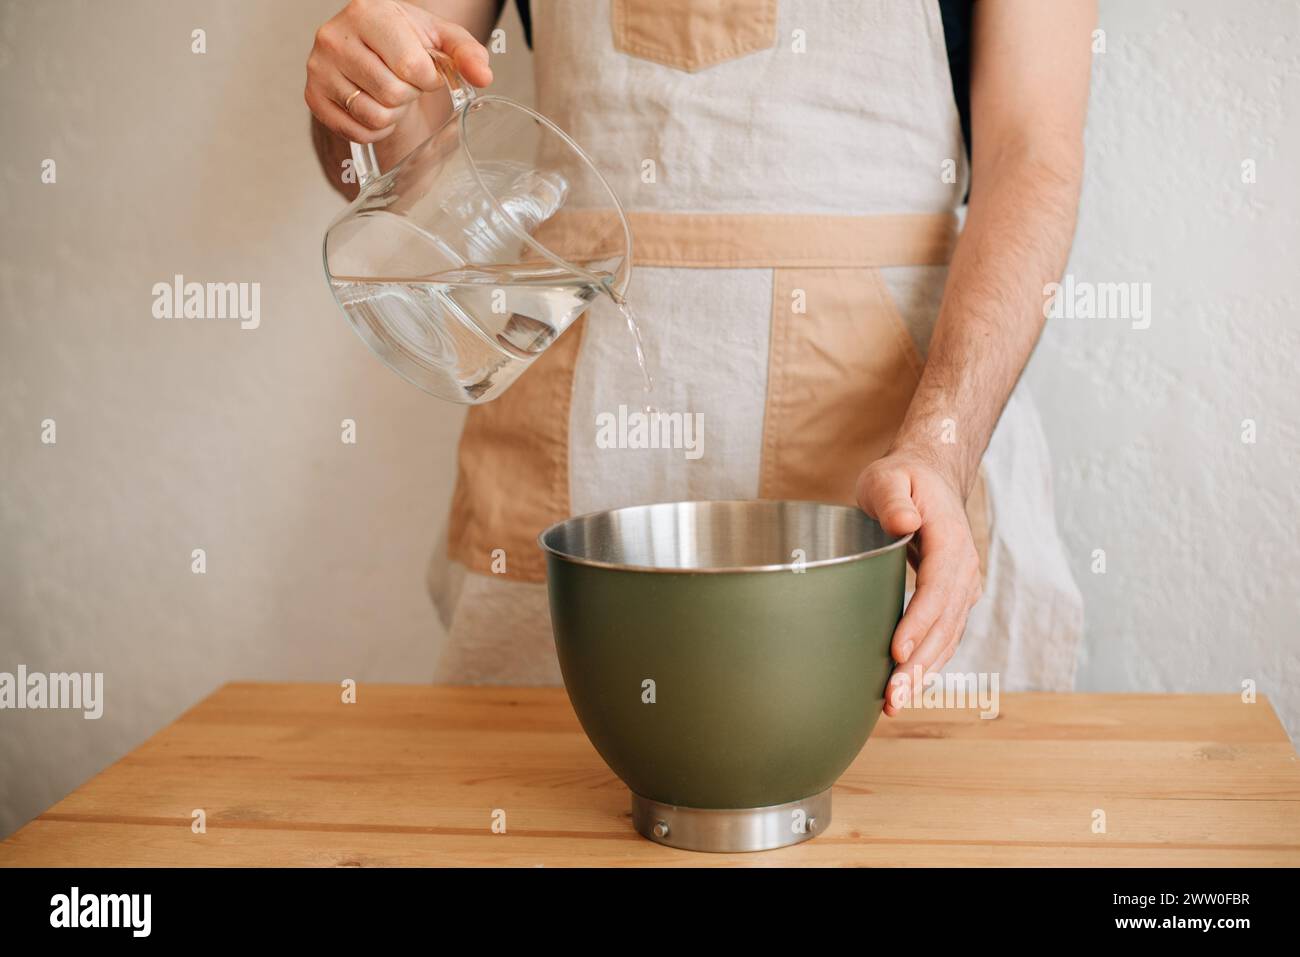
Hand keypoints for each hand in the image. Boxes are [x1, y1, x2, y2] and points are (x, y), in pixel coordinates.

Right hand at [305, 0, 492, 143]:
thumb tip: (483, 76)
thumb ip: (467, 53)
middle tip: (405, 83)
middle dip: (409, 95)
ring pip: (374, 116)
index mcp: (368, 13)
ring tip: (390, 94)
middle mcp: (335, 37)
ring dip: (393, 113)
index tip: (425, 71)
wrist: (366, 48)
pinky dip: (374, 129)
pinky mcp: (313, 97)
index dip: (428, 79)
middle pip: (392, 93)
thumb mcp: (439, 38)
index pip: (411, 66)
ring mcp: (319, 68)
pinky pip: (356, 132)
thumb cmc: (403, 41)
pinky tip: (374, 106)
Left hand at [855, 450, 981, 716]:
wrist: (929, 479)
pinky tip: (906, 690)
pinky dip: (928, 666)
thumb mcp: (888, 477)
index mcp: (950, 539)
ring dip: (924, 674)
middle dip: (920, 664)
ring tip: (895, 704)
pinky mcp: (952, 601)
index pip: (937, 586)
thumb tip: (904, 523)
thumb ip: (893, 498)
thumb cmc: (902, 479)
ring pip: (948, 638)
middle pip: (945, 623)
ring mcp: (962, 588)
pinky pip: (944, 638)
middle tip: (893, 697)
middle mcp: (963, 569)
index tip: (898, 651)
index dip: (920, 621)